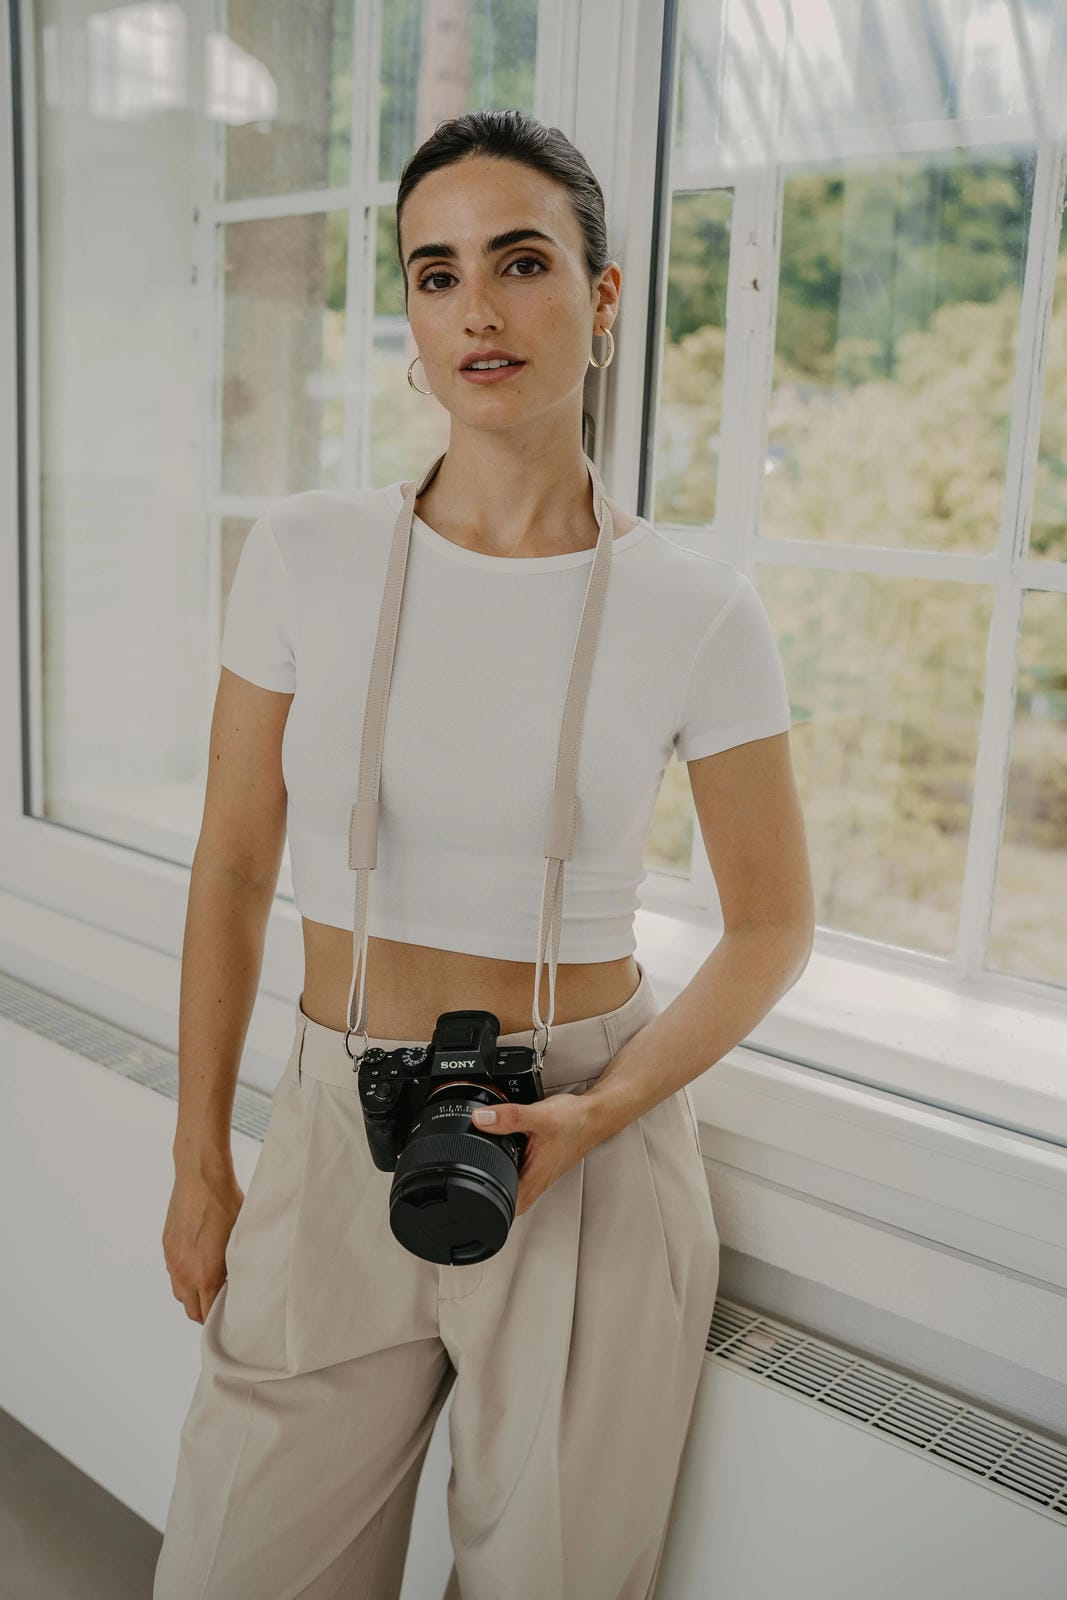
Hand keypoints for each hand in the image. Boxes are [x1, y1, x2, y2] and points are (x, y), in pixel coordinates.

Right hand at [163, 1168, 244, 1323]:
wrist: (201, 1176)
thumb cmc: (226, 1203)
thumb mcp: (240, 1239)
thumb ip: (238, 1267)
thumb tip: (245, 1282)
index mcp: (204, 1276)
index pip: (207, 1315)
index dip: (220, 1319)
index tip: (232, 1315)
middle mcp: (183, 1273)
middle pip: (191, 1310)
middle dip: (206, 1313)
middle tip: (222, 1305)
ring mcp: (172, 1259)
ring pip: (179, 1293)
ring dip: (193, 1295)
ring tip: (211, 1286)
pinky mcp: (167, 1245)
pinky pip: (173, 1272)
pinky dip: (184, 1276)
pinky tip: (199, 1263)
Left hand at [472, 1094, 595, 1217]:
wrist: (593, 1116)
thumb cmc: (575, 1122)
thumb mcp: (540, 1116)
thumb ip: (511, 1117)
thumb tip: (481, 1118)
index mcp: (534, 1180)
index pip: (504, 1210)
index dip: (484, 1206)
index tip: (469, 1191)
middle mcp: (536, 1182)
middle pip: (503, 1200)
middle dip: (485, 1188)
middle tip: (474, 1169)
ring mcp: (537, 1175)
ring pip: (509, 1184)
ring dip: (497, 1173)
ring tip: (490, 1155)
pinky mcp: (538, 1165)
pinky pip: (516, 1170)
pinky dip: (507, 1160)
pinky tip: (507, 1145)